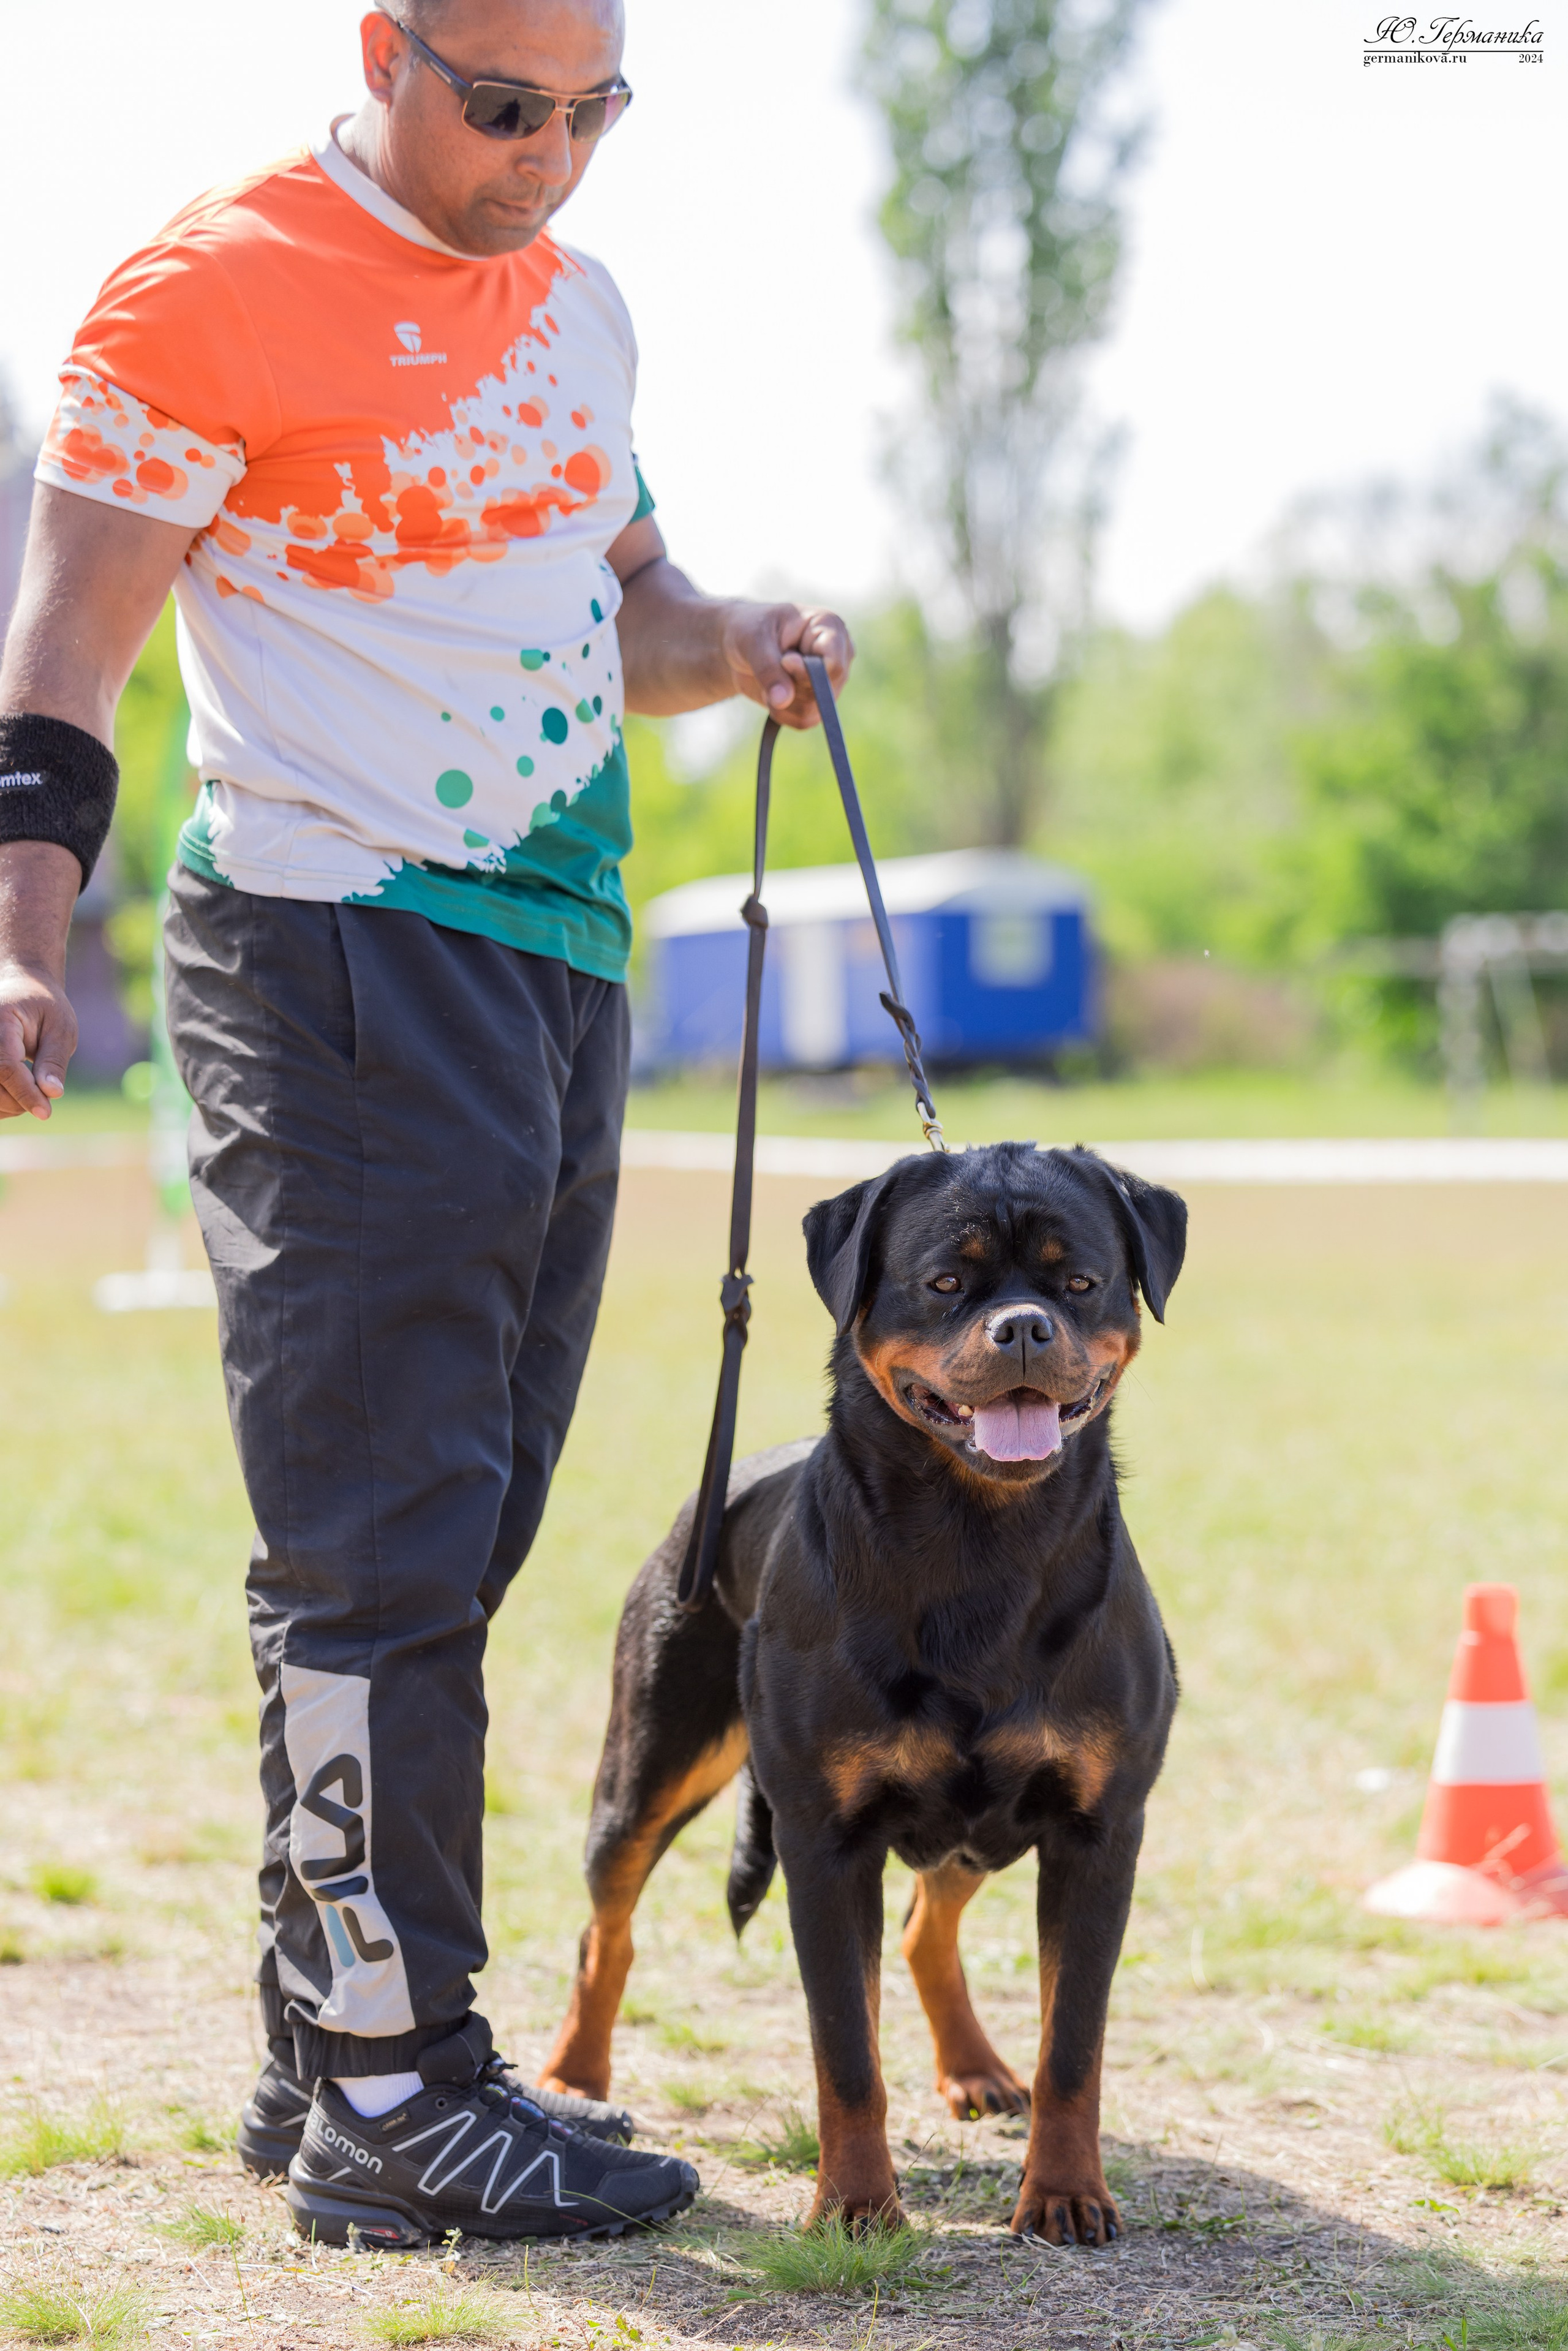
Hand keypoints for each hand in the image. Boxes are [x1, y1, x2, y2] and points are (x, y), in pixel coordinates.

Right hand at [0, 842, 81, 1119]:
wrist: (14, 974)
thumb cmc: (45, 1001)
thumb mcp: (62, 1025)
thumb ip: (54, 1059)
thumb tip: (51, 1095)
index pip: (4, 1065)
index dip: (24, 1092)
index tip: (48, 1111)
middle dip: (15, 1099)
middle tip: (41, 1097)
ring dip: (5, 1101)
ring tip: (29, 1088)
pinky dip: (1, 1095)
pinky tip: (17, 1090)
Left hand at [719, 602, 855, 731]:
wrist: (742, 644)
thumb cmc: (750, 628)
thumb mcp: (753, 639)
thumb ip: (768, 668)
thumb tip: (783, 701)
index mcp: (830, 627)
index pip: (834, 665)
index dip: (808, 673)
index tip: (784, 661)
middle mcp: (838, 655)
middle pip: (824, 693)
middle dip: (790, 687)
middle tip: (769, 665)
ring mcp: (830, 682)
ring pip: (813, 711)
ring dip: (782, 702)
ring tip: (769, 677)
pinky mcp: (818, 702)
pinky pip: (803, 721)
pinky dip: (781, 712)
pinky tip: (771, 692)